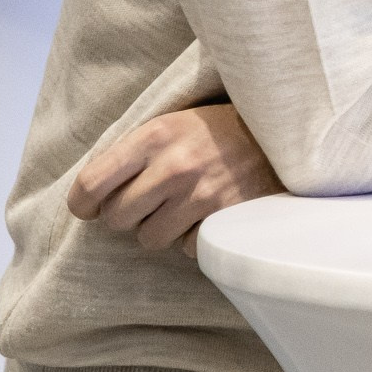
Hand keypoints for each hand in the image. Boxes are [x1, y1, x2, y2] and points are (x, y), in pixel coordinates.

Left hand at [67, 102, 284, 255]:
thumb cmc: (220, 130)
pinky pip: (187, 248)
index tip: (90, 208)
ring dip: (162, 229)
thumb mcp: (175, 124)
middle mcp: (174, 166)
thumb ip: (136, 152)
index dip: (83, 203)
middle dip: (129, 214)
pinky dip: (196, 237)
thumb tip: (91, 194)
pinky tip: (211, 214)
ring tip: (183, 208)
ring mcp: (202, 195)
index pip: (91, 183)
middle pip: (116, 218)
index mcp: (154, 136)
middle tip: (150, 202)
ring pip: (149, 239)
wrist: (287, 132)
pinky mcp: (225, 218)